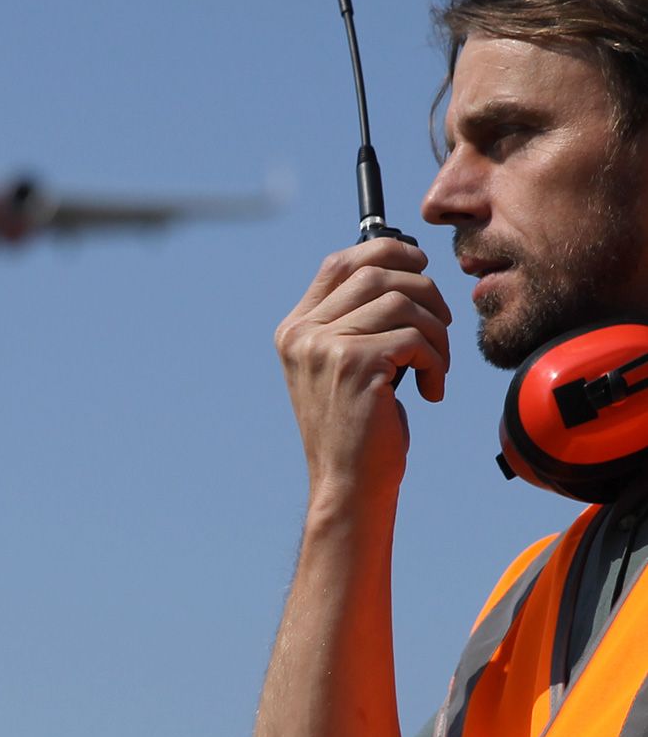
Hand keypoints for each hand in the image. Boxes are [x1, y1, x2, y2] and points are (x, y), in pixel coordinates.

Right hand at [274, 237, 451, 504]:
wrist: (349, 485)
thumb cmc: (357, 430)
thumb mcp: (343, 369)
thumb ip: (355, 323)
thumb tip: (404, 270)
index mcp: (295, 330)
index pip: (339, 263)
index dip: (386, 251)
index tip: (420, 264)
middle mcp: (303, 333)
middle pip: (377, 273)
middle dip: (424, 291)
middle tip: (441, 326)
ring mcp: (325, 346)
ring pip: (402, 302)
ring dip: (435, 333)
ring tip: (437, 367)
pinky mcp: (355, 364)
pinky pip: (414, 337)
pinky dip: (435, 361)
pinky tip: (430, 390)